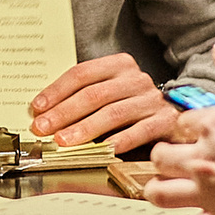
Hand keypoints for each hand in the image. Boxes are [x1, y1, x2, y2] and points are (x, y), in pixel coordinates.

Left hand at [31, 51, 178, 156]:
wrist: (177, 116)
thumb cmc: (135, 107)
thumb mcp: (110, 94)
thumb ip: (82, 98)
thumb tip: (43, 114)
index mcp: (119, 65)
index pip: (82, 74)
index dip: (57, 91)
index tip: (37, 108)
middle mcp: (136, 79)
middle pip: (94, 94)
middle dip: (64, 113)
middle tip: (43, 128)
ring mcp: (152, 100)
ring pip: (113, 113)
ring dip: (85, 129)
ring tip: (64, 142)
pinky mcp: (166, 121)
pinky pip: (140, 131)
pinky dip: (121, 140)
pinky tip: (104, 149)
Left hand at [147, 42, 214, 214]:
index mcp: (214, 126)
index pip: (182, 122)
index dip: (187, 125)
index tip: (196, 129)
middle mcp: (203, 159)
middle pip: (162, 156)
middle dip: (163, 154)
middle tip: (170, 156)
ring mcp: (210, 193)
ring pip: (161, 192)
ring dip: (155, 188)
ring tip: (157, 186)